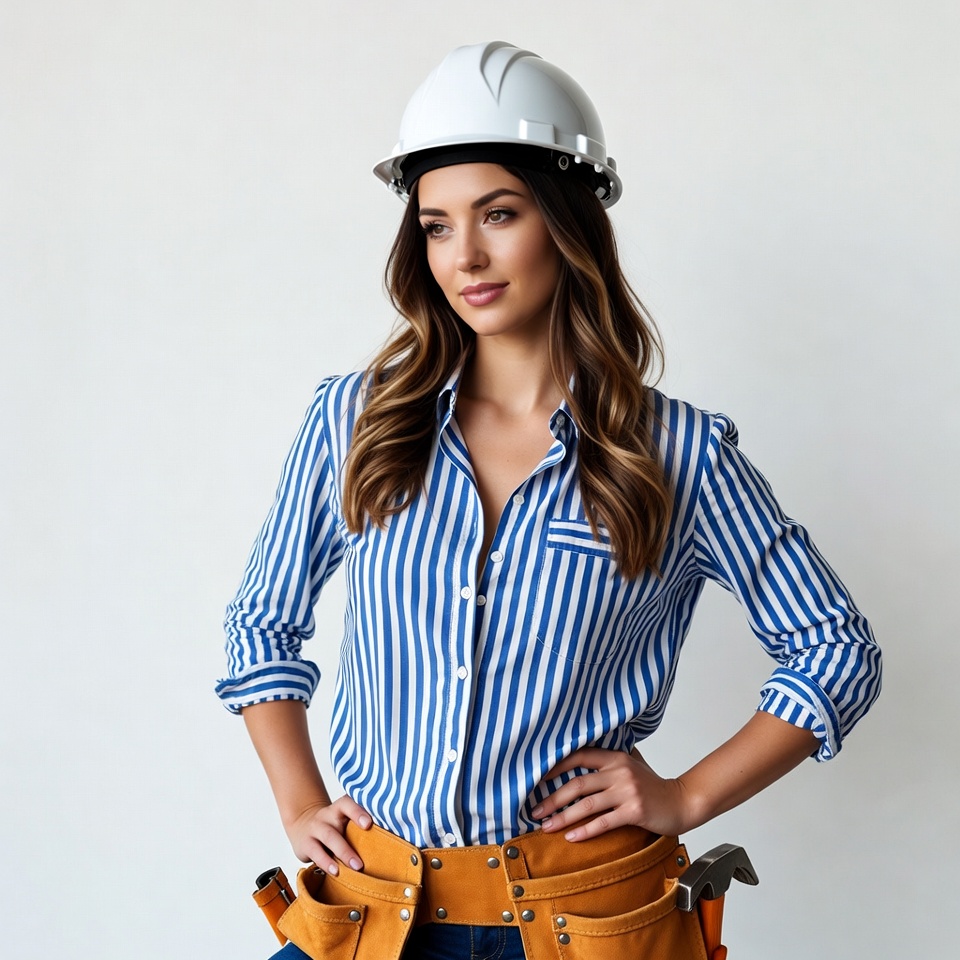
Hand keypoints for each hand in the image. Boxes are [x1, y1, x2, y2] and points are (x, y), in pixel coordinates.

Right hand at [284, 794, 372, 873]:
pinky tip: (336, 872)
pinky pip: (316, 852)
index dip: (358, 812)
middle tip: (363, 862)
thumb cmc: (333, 825)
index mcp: (340, 807)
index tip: (369, 824)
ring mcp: (315, 828)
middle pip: (338, 822)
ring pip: (329, 837)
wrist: (302, 824)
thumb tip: (388, 840)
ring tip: (355, 868)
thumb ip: (359, 826)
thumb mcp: (343, 820)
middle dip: (351, 844)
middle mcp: (327, 815)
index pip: (348, 803)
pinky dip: (327, 863)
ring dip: (343, 853)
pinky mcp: (306, 843)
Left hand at [531, 747, 691, 840]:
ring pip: (587, 804)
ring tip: (547, 827)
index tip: (536, 778)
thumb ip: (607, 763)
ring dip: (563, 817)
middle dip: (552, 798)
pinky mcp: (634, 810)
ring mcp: (627, 791)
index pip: (579, 756)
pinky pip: (603, 822)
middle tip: (535, 811)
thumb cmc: (652, 786)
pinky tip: (571, 837)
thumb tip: (575, 761)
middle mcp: (619, 771)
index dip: (555, 766)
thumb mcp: (630, 766)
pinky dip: (585, 830)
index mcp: (615, 757)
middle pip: (577, 783)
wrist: (681, 802)